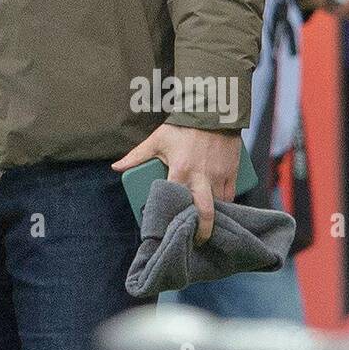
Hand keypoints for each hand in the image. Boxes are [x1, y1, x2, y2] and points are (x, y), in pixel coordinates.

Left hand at [113, 123, 241, 244]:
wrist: (210, 109)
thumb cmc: (181, 126)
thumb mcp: (156, 140)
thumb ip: (136, 156)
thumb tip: (116, 168)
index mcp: (180, 170)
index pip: (177, 202)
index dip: (175, 218)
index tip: (172, 229)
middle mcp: (202, 176)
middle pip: (205, 212)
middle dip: (202, 231)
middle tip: (197, 240)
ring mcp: (219, 175)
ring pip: (220, 205)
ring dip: (214, 217)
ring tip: (206, 225)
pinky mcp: (233, 171)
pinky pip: (231, 195)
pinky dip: (226, 205)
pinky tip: (221, 211)